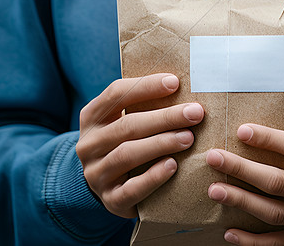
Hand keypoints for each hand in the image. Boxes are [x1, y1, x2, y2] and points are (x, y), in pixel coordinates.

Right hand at [76, 73, 204, 218]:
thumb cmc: (127, 143)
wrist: (111, 186)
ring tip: (188, 138)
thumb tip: (180, 84)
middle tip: (194, 113)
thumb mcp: (125, 121)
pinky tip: (173, 165)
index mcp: (91, 118)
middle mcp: (88, 145)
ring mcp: (96, 174)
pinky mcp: (111, 200)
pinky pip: (131, 189)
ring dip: (160, 144)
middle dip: (164, 117)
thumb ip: (145, 105)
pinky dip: (153, 177)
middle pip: (127, 125)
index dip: (145, 86)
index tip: (175, 82)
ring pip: (127, 154)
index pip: (115, 94)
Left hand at [205, 110, 283, 244]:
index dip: (270, 140)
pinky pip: (281, 244)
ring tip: (214, 189)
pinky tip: (229, 233)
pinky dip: (254, 242)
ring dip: (241, 201)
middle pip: (279, 182)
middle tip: (214, 157)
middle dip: (243, 169)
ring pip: (275, 212)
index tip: (243, 130)